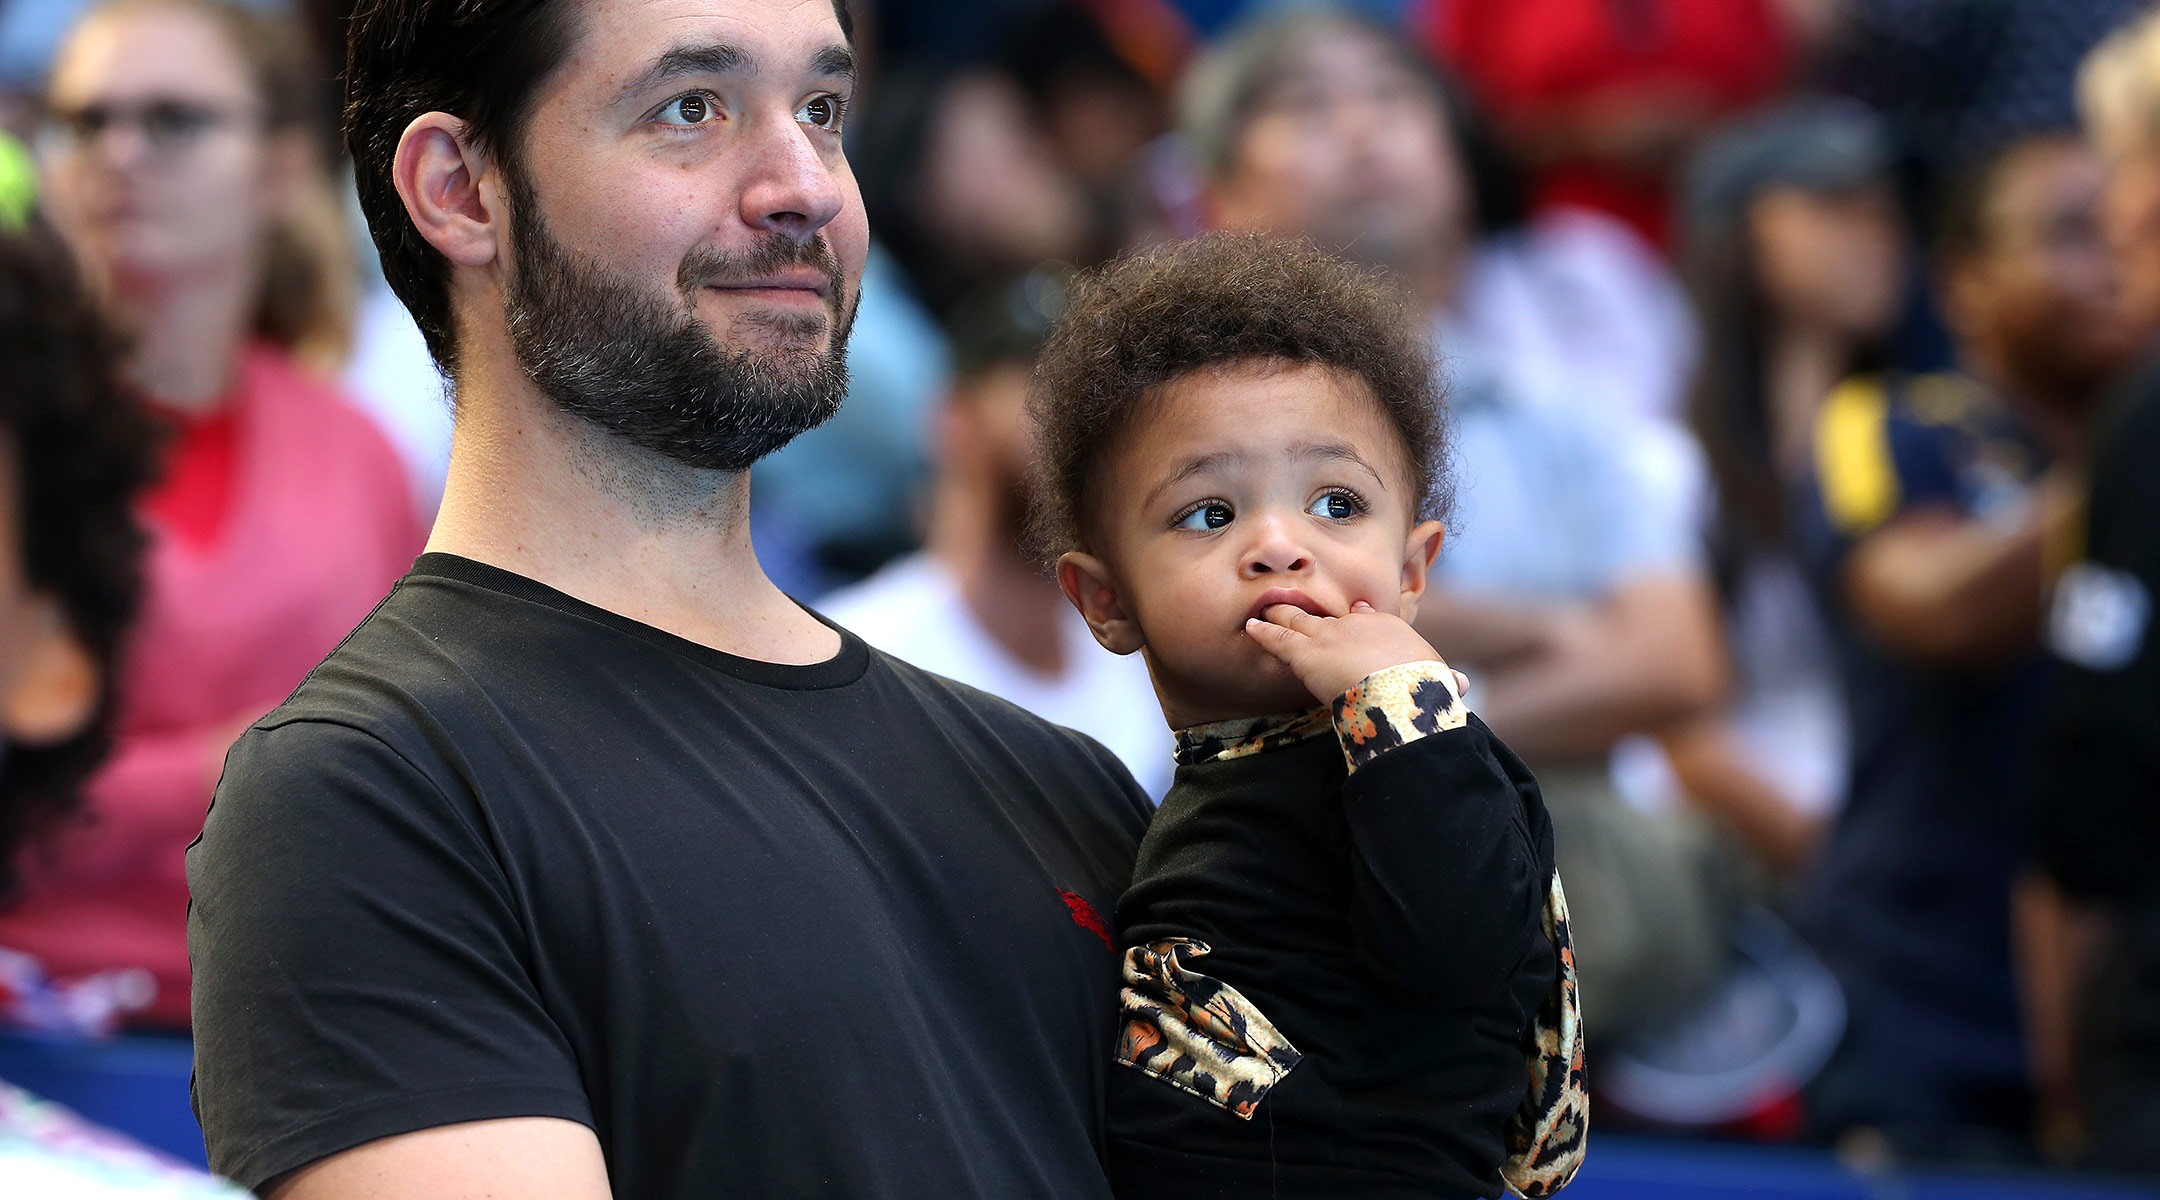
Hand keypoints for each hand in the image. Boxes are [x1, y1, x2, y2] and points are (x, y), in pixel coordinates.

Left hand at [1246, 600, 1465, 703]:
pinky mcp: (1304, 654)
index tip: (1350, 618)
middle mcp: (1354, 623)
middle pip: (1326, 612)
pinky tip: (1250, 627)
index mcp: (1386, 626)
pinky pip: (1277, 639)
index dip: (1354, 620)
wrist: (1402, 688)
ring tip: (1264, 608)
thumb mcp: (1442, 679)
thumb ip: (1447, 681)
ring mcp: (1326, 634)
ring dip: (1280, 612)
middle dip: (1309, 607)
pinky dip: (1263, 633)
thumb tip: (1461, 685)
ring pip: (1297, 619)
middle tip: (1292, 601)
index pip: (1365, 618)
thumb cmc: (1424, 687)